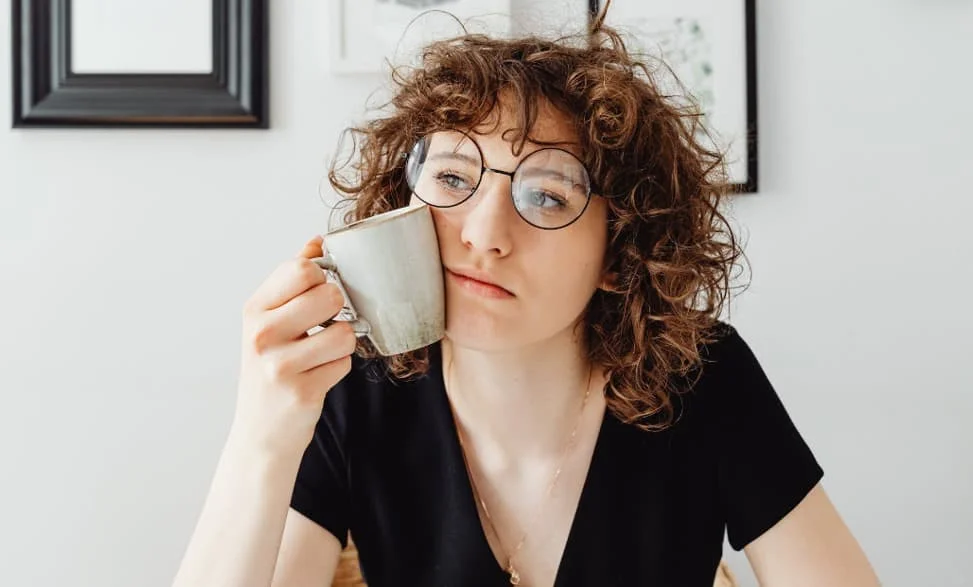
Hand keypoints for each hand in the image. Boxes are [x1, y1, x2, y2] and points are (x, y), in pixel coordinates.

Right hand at [231, 235, 355, 457]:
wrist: (260, 433)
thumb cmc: (271, 368)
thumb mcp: (270, 321)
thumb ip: (292, 280)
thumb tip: (317, 241)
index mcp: (254, 310)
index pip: (302, 269)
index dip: (322, 278)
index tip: (316, 295)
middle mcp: (261, 334)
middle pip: (329, 294)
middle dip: (337, 310)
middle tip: (322, 327)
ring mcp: (280, 364)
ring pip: (344, 332)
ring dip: (342, 344)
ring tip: (320, 355)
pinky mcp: (302, 391)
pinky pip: (344, 363)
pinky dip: (338, 368)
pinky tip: (317, 376)